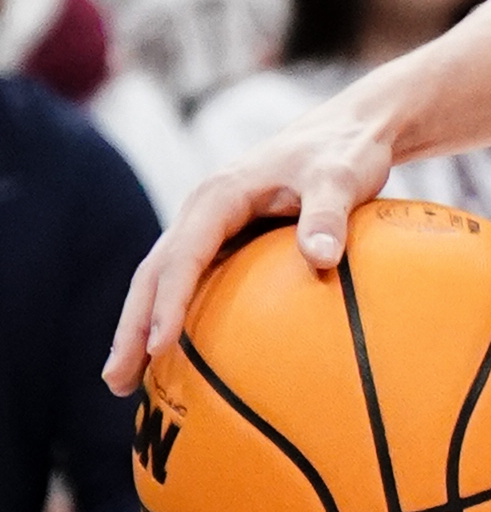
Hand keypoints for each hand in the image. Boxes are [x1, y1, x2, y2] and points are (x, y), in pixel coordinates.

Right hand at [104, 93, 402, 394]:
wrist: (351, 130)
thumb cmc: (346, 152)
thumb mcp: (342, 177)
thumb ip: (329, 215)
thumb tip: (321, 259)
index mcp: (219, 196)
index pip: (182, 256)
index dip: (168, 302)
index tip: (159, 347)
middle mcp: (203, 211)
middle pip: (154, 274)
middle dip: (131, 327)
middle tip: (117, 380)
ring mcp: (211, 226)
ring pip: (164, 280)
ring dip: (142, 327)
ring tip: (127, 381)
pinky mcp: (228, 238)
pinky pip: (194, 281)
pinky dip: (177, 315)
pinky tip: (181, 356)